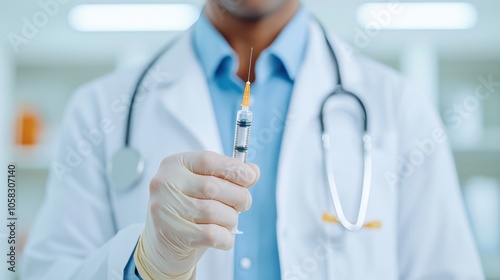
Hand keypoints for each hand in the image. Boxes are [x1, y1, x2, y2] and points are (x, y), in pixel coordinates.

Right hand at [134, 151, 259, 278]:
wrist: (163, 246)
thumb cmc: (188, 212)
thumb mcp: (204, 188)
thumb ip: (226, 176)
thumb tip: (253, 171)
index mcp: (175, 164)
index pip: (209, 160)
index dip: (235, 168)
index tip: (250, 177)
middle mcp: (165, 183)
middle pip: (214, 186)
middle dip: (239, 197)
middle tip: (242, 204)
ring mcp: (164, 208)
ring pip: (214, 211)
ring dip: (230, 219)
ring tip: (228, 222)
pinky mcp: (169, 232)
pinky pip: (211, 234)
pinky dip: (225, 238)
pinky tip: (223, 237)